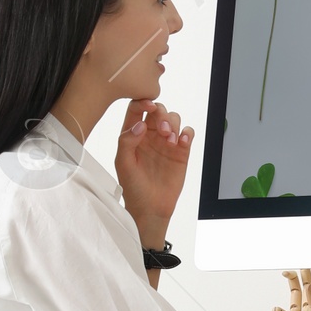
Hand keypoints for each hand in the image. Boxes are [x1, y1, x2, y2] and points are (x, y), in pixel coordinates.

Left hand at [117, 99, 192, 244]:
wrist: (150, 208)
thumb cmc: (133, 187)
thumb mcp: (123, 164)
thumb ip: (126, 141)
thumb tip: (140, 124)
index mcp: (133, 135)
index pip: (137, 109)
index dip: (143, 102)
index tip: (149, 106)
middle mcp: (150, 135)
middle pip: (158, 110)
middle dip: (161, 114)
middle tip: (161, 130)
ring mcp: (166, 142)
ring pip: (174, 118)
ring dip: (173, 123)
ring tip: (169, 140)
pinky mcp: (181, 151)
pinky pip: (187, 133)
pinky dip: (187, 133)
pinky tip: (181, 142)